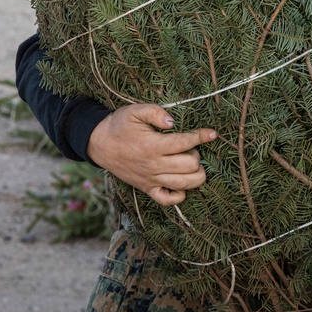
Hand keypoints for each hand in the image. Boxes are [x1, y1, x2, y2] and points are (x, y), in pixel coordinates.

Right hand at [86, 104, 217, 205]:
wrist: (99, 144)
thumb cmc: (119, 126)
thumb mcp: (135, 111)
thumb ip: (155, 112)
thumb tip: (172, 121)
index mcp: (153, 145)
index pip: (185, 143)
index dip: (202, 136)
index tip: (212, 133)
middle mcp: (154, 165)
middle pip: (190, 165)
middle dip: (197, 155)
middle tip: (191, 147)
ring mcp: (151, 179)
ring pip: (184, 184)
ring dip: (196, 175)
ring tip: (192, 164)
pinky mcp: (146, 188)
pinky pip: (167, 200)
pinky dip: (179, 195)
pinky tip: (182, 183)